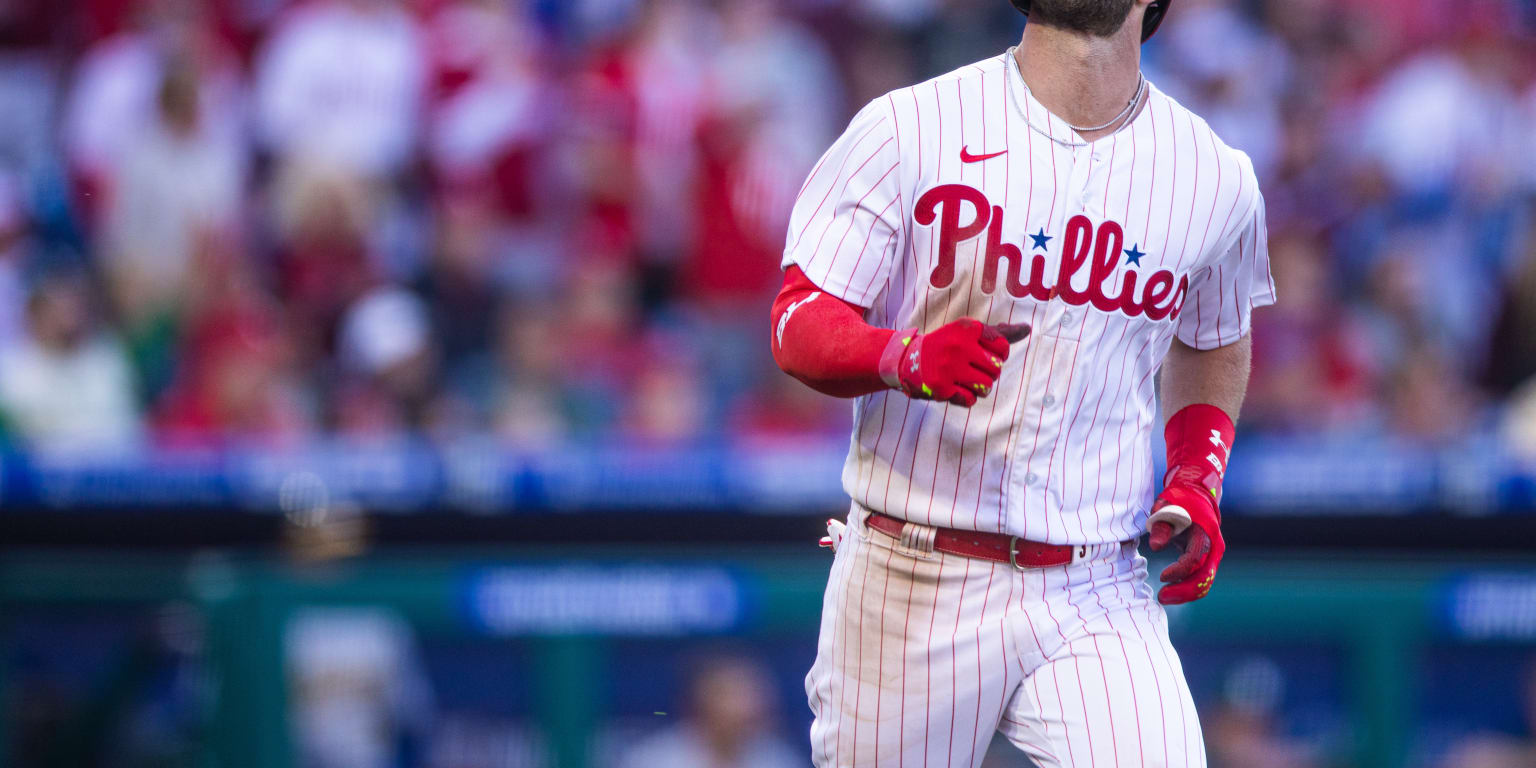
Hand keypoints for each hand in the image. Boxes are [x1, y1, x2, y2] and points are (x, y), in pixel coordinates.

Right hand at [894, 319, 1029, 406]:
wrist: (908, 359)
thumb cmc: (947, 345)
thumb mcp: (969, 333)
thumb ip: (999, 333)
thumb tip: (1027, 329)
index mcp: (968, 328)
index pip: (1003, 348)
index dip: (997, 355)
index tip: (982, 354)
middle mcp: (959, 346)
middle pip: (996, 369)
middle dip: (988, 372)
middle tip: (971, 368)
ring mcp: (949, 367)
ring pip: (986, 387)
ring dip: (979, 387)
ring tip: (965, 380)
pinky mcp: (941, 387)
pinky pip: (970, 400)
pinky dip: (966, 398)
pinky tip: (954, 388)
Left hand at [1147, 481, 1224, 604]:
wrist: (1195, 494)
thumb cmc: (1178, 500)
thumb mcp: (1165, 507)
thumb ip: (1160, 526)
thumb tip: (1155, 546)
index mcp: (1206, 533)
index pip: (1194, 559)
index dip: (1178, 571)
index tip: (1161, 577)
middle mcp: (1215, 547)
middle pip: (1204, 577)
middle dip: (1183, 591)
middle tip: (1161, 597)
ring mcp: (1214, 555)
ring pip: (1204, 582)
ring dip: (1185, 593)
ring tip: (1164, 596)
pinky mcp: (1208, 559)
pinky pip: (1201, 579)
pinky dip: (1188, 587)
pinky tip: (1171, 589)